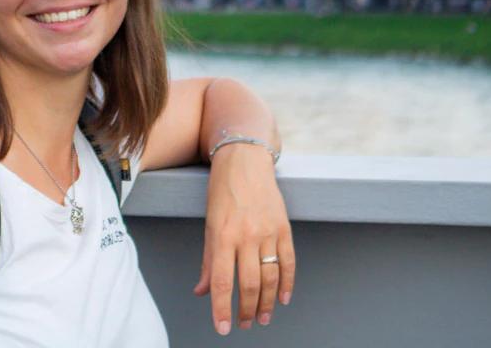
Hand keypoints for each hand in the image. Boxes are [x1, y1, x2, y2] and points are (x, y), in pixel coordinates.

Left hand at [193, 144, 294, 334]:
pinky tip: (283, 299)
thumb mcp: (208, 224)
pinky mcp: (284, 227)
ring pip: (270, 277)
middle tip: (245, 324)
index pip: (222, 281)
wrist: (244, 161)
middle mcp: (246, 235)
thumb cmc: (221, 192)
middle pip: (249, 284)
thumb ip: (208, 260)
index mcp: (222, 235)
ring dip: (267, 303)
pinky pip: (289, 262)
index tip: (222, 329)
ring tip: (262, 318)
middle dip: (247, 310)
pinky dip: (288, 283)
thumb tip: (202, 292)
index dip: (222, 308)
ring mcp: (268, 231)